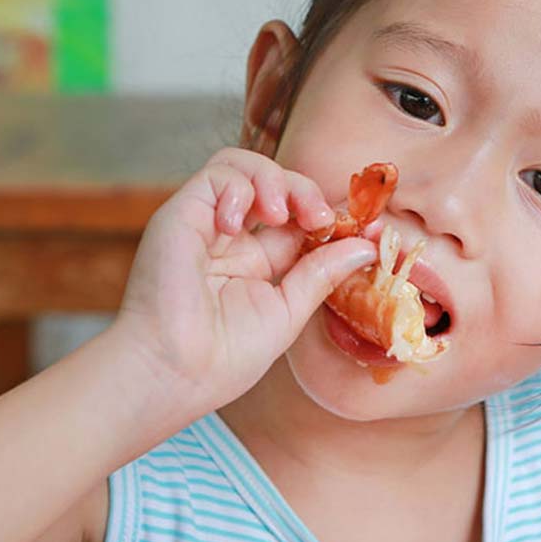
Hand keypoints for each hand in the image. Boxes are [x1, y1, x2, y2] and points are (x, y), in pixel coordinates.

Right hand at [108, 148, 376, 407]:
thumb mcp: (288, 312)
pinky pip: (217, 173)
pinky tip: (237, 223)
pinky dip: (238, 187)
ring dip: (274, 180)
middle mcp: (229, 238)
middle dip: (304, 191)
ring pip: (244, 167)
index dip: (328, 216)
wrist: (174, 374)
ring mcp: (205, 223)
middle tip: (320, 218)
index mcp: (254, 262)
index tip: (365, 229)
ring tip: (281, 213)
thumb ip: (321, 274)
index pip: (297, 218)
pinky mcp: (181, 213)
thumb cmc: (222, 359)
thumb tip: (365, 246)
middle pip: (274, 185)